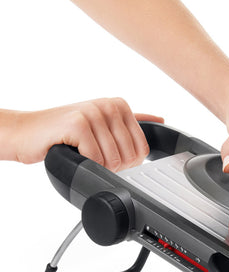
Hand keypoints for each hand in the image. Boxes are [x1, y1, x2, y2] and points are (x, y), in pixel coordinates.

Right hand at [11, 98, 162, 170]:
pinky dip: (85, 163)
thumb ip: (129, 122)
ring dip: (96, 166)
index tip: (108, 155)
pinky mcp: (78, 124)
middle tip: (92, 156)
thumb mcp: (102, 123)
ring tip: (82, 153)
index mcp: (120, 105)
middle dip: (112, 166)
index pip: (142, 149)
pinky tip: (74, 152)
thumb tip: (159, 120)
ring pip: (113, 160)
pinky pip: (96, 159)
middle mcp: (109, 105)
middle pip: (129, 157)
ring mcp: (94, 112)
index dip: (127, 162)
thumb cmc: (64, 132)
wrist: (27, 132)